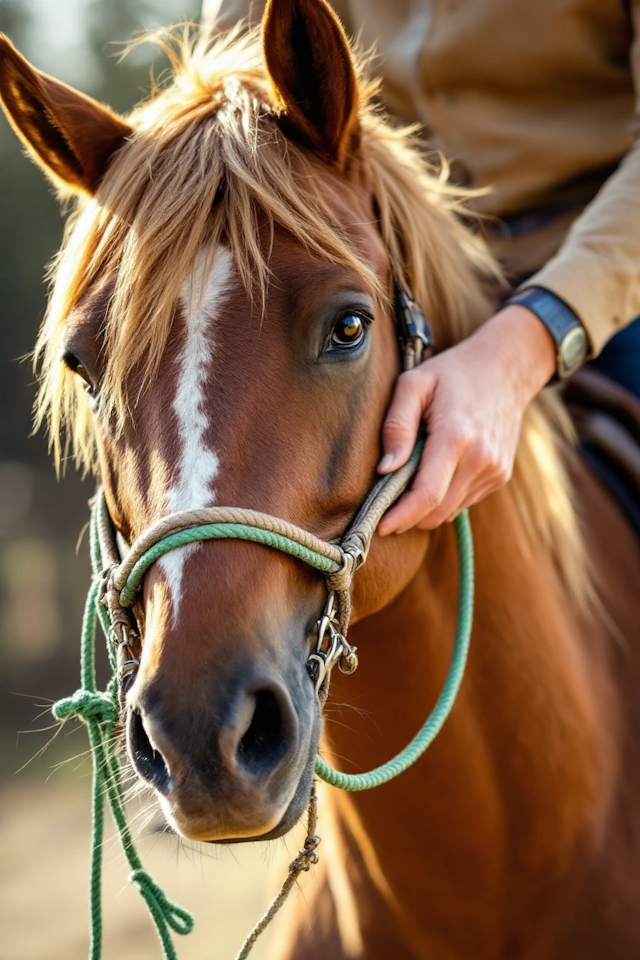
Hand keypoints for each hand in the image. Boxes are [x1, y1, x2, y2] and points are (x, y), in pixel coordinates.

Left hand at [377, 305, 556, 534]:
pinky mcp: (500, 476)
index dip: (401, 516)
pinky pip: (463, 501)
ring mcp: (494, 470)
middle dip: (408, 516)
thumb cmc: (452, 373)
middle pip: (437, 511)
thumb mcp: (414, 384)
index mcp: (456, 436)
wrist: (506, 369)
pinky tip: (437, 471)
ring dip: (426, 506)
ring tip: (411, 479)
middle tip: (384, 506)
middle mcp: (481, 458)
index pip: (427, 494)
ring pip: (449, 510)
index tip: (380, 527)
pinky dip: (444, 497)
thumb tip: (385, 470)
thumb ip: (397, 425)